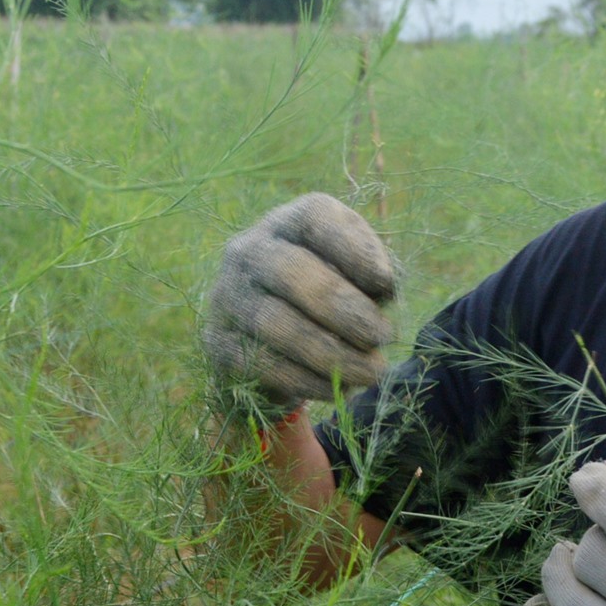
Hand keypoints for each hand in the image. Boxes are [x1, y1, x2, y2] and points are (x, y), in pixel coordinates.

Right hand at [202, 193, 397, 410]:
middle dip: (343, 307)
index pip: (315, 218)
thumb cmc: (329, 300)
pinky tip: (338, 388)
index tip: (388, 284)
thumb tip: (383, 288)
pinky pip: (262, 363)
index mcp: (289, 223)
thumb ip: (372, 276)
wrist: (273, 348)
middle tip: (383, 335)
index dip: (354, 249)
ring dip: (332, 352)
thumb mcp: (355, 278)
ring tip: (373, 372)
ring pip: (276, 323)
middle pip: (291, 271)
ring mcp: (227, 295)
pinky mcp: (217, 341)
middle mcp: (249, 250)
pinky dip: (307, 379)